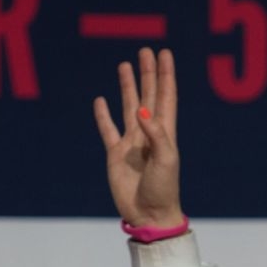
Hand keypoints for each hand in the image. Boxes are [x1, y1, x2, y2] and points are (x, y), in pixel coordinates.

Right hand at [92, 47, 183, 228]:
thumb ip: (156, 134)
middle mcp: (149, 134)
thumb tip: (142, 110)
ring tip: (124, 65)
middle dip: (147, 74)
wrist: (149, 215)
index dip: (166, 76)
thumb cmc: (163, 189)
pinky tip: (100, 100)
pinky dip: (103, 115)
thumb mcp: (166, 160)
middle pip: (148, 96)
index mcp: (165, 133)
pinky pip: (108, 129)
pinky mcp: (115, 154)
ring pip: (128, 107)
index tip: (164, 54)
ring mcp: (132, 143)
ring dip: (128, 87)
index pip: (166, 97)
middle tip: (145, 51)